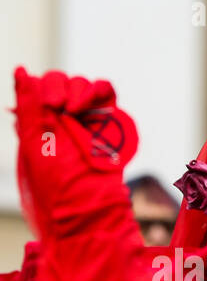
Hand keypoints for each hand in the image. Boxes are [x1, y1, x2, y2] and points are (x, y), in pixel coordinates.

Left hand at [13, 68, 138, 237]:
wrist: (92, 210)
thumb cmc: (58, 185)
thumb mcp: (33, 142)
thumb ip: (28, 106)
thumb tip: (21, 71)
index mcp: (39, 125)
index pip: (39, 88)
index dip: (42, 88)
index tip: (47, 106)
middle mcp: (63, 121)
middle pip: (61, 82)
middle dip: (59, 87)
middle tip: (59, 108)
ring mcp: (88, 121)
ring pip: (82, 85)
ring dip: (78, 90)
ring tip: (75, 111)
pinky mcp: (111, 125)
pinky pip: (106, 93)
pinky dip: (97, 91)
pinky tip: (89, 106)